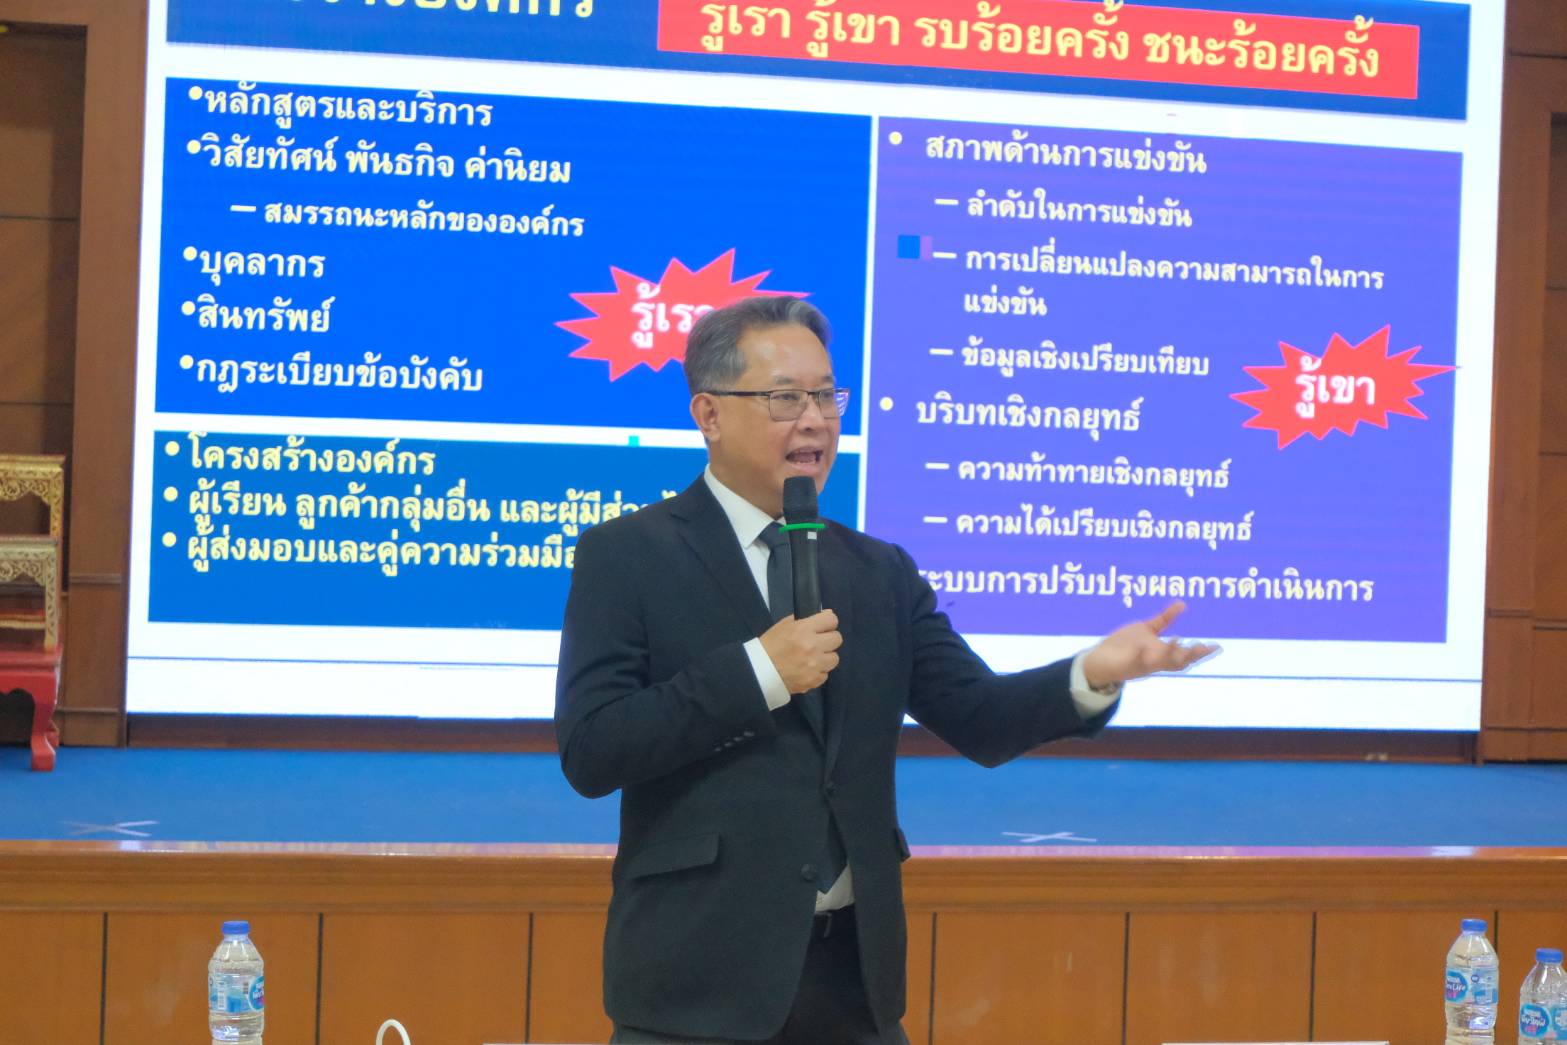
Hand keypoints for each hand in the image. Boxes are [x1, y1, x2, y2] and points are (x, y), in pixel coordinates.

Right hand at [759, 609, 841, 693]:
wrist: (758, 672)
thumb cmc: (770, 645)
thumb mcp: (784, 625)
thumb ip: (806, 619)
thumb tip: (827, 615)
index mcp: (803, 629)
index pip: (832, 620)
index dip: (828, 623)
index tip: (822, 627)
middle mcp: (812, 646)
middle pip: (837, 639)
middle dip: (828, 639)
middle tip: (818, 643)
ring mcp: (814, 665)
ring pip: (835, 658)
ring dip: (825, 657)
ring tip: (813, 658)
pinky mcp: (813, 680)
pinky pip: (825, 674)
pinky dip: (818, 672)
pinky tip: (807, 670)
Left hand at [1080, 601, 1217, 689]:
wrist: (1099, 662)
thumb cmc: (1124, 647)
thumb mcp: (1146, 630)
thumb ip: (1164, 619)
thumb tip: (1183, 603)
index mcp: (1161, 654)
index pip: (1185, 656)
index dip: (1201, 653)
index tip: (1216, 646)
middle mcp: (1154, 662)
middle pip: (1177, 662)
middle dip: (1191, 655)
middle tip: (1204, 648)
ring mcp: (1141, 664)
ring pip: (1159, 663)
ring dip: (1169, 653)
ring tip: (1178, 641)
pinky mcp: (1125, 663)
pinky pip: (1134, 660)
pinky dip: (1140, 655)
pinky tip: (1144, 647)